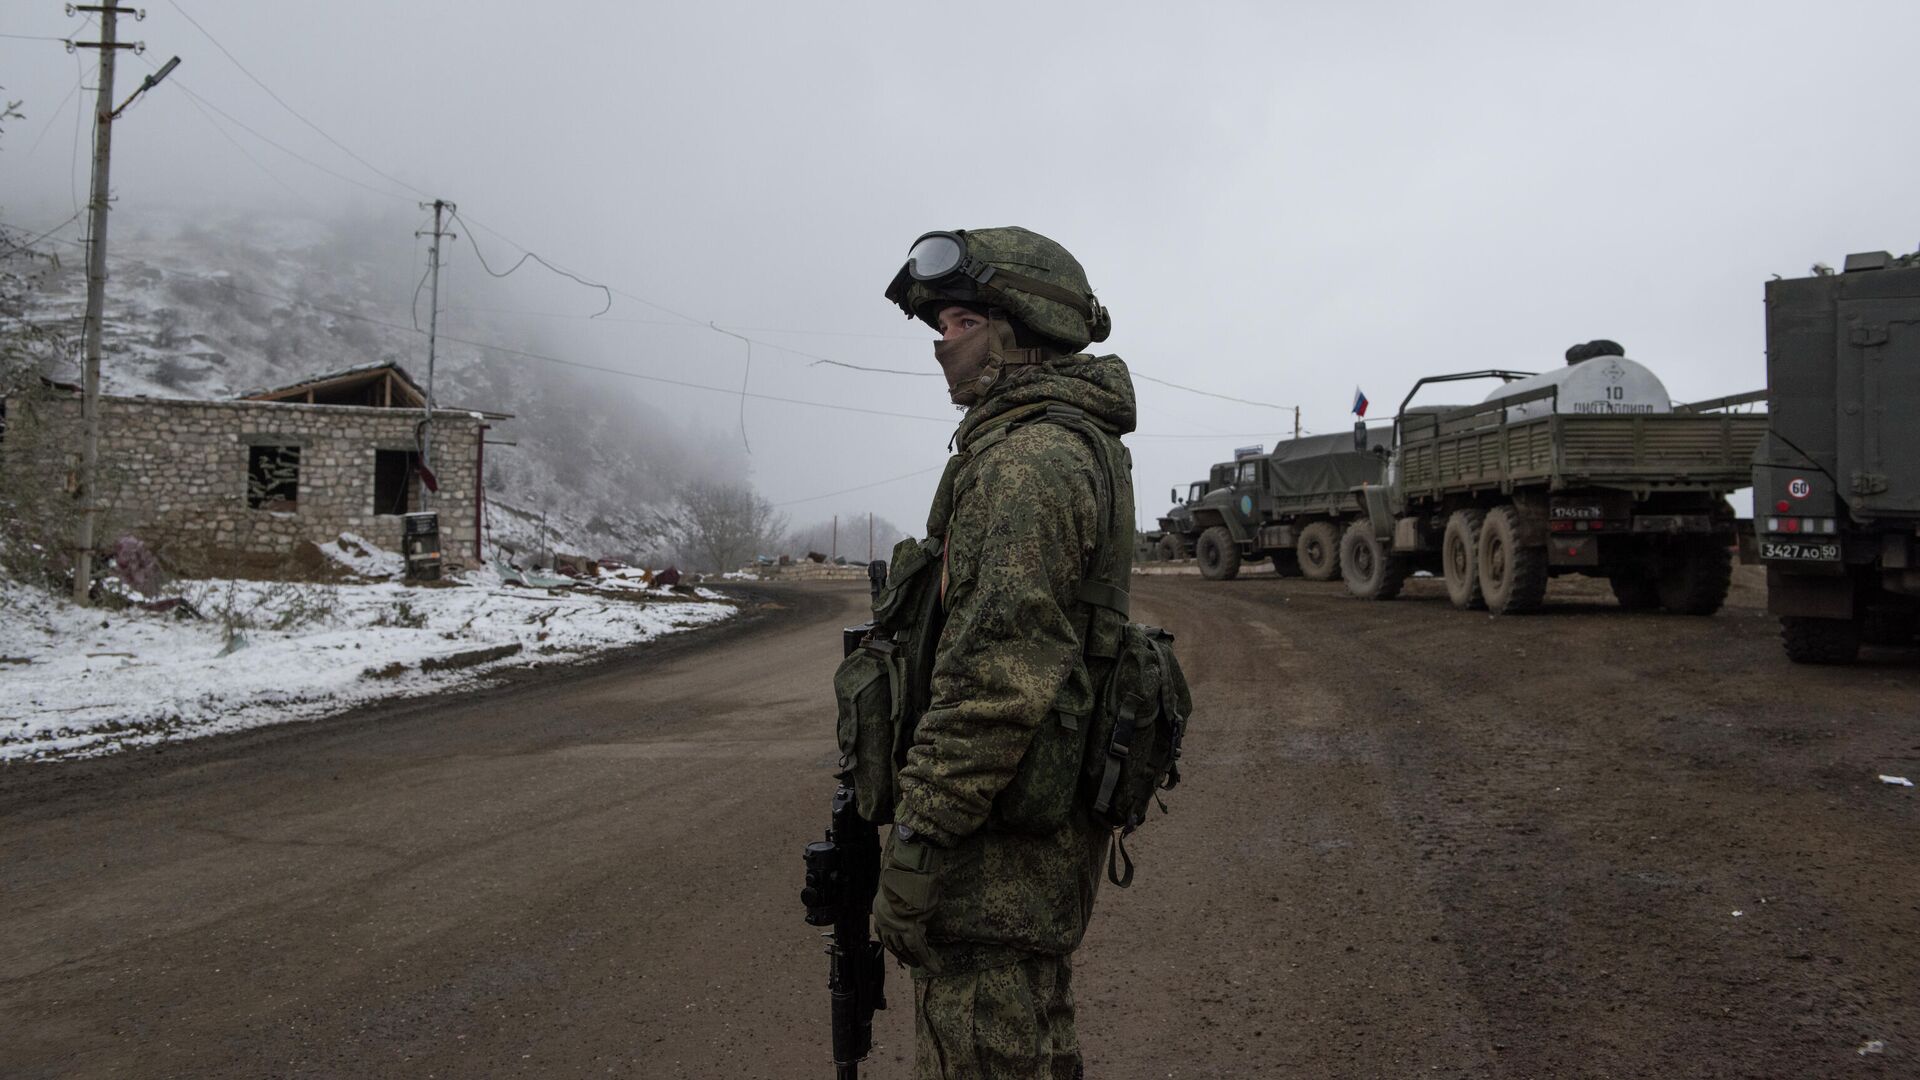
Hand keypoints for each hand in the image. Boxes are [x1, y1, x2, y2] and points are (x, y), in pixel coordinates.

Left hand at [872, 830, 941, 971]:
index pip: (886, 936)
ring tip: (929, 965)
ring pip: (907, 949)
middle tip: (916, 963)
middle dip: (906, 956)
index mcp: (880, 911)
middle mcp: (885, 921)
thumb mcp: (903, 892)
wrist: (910, 868)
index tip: (904, 954)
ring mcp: (896, 926)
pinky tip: (935, 966)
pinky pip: (919, 948)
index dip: (896, 947)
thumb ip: (904, 906)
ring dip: (918, 959)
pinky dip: (927, 958)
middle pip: (894, 945)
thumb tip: (913, 912)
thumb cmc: (909, 874)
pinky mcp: (910, 927)